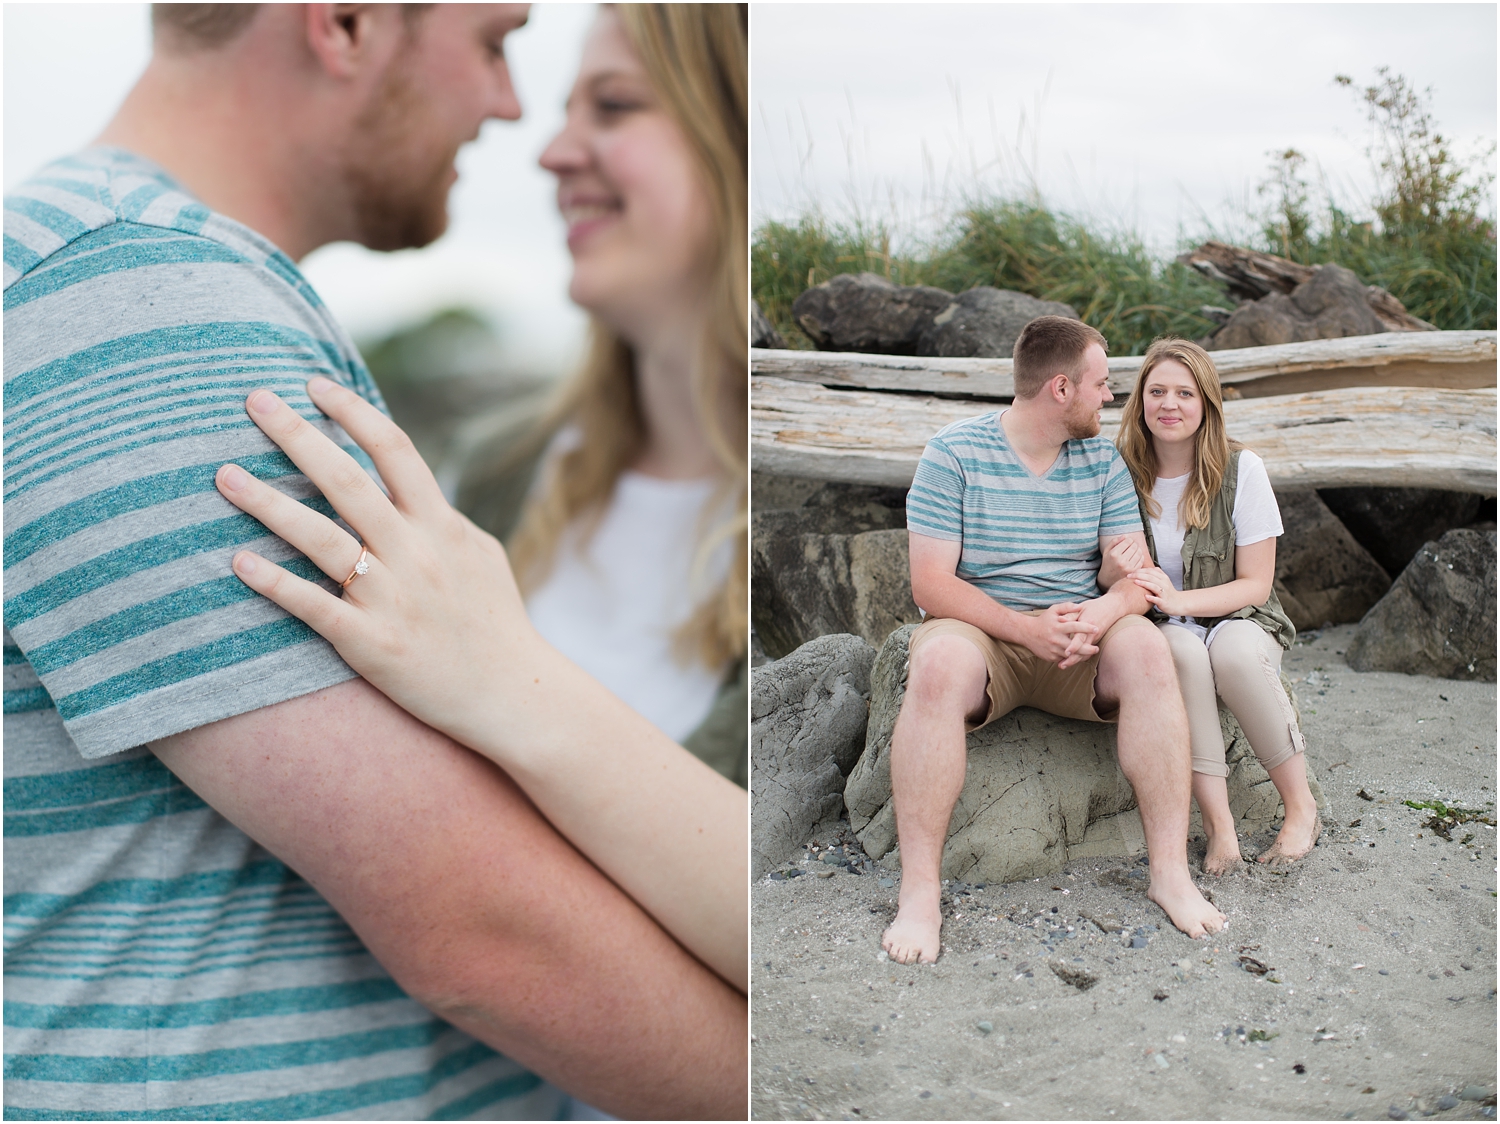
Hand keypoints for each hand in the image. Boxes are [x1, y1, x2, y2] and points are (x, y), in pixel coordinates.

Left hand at [215, 378, 537, 750]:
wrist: (514, 695)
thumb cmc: (496, 624)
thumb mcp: (481, 555)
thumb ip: (442, 519)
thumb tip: (412, 487)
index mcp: (442, 525)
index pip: (395, 450)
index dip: (352, 412)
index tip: (314, 385)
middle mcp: (416, 553)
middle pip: (346, 480)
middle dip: (297, 436)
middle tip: (253, 400)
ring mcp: (392, 598)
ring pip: (320, 537)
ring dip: (267, 504)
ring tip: (224, 476)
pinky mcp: (372, 644)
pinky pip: (314, 606)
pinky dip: (275, 583)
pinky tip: (238, 562)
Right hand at [1020, 603, 1099, 666]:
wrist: (1027, 633)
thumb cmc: (1043, 620)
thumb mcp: (1053, 610)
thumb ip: (1067, 607)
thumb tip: (1080, 606)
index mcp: (1058, 626)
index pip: (1074, 627)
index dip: (1086, 628)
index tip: (1096, 628)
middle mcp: (1056, 639)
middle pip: (1075, 646)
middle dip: (1088, 648)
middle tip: (1097, 648)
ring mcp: (1053, 649)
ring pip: (1071, 655)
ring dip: (1082, 655)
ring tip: (1091, 653)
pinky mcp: (1051, 657)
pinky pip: (1064, 659)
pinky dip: (1072, 657)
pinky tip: (1079, 656)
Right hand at [1099, 535, 1147, 587]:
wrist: (1107, 579)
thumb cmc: (1108, 563)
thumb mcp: (1106, 551)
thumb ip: (1114, 542)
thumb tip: (1125, 536)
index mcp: (1114, 554)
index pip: (1127, 541)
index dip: (1129, 539)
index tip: (1128, 541)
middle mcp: (1121, 561)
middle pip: (1134, 546)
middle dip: (1134, 544)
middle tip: (1133, 545)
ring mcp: (1128, 567)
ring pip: (1139, 553)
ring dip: (1138, 550)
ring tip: (1135, 550)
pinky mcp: (1133, 571)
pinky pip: (1141, 560)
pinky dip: (1141, 557)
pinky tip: (1136, 557)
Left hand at [1130, 566, 1187, 616]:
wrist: (1179, 603)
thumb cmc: (1169, 592)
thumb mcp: (1164, 581)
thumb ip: (1157, 574)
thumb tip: (1147, 568)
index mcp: (1163, 578)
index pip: (1150, 571)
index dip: (1140, 570)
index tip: (1131, 571)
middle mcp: (1164, 584)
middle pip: (1151, 577)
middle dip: (1139, 575)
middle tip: (1129, 576)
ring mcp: (1164, 593)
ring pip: (1154, 586)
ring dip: (1144, 583)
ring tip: (1135, 582)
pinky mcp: (1164, 602)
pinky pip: (1158, 599)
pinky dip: (1152, 598)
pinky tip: (1145, 596)